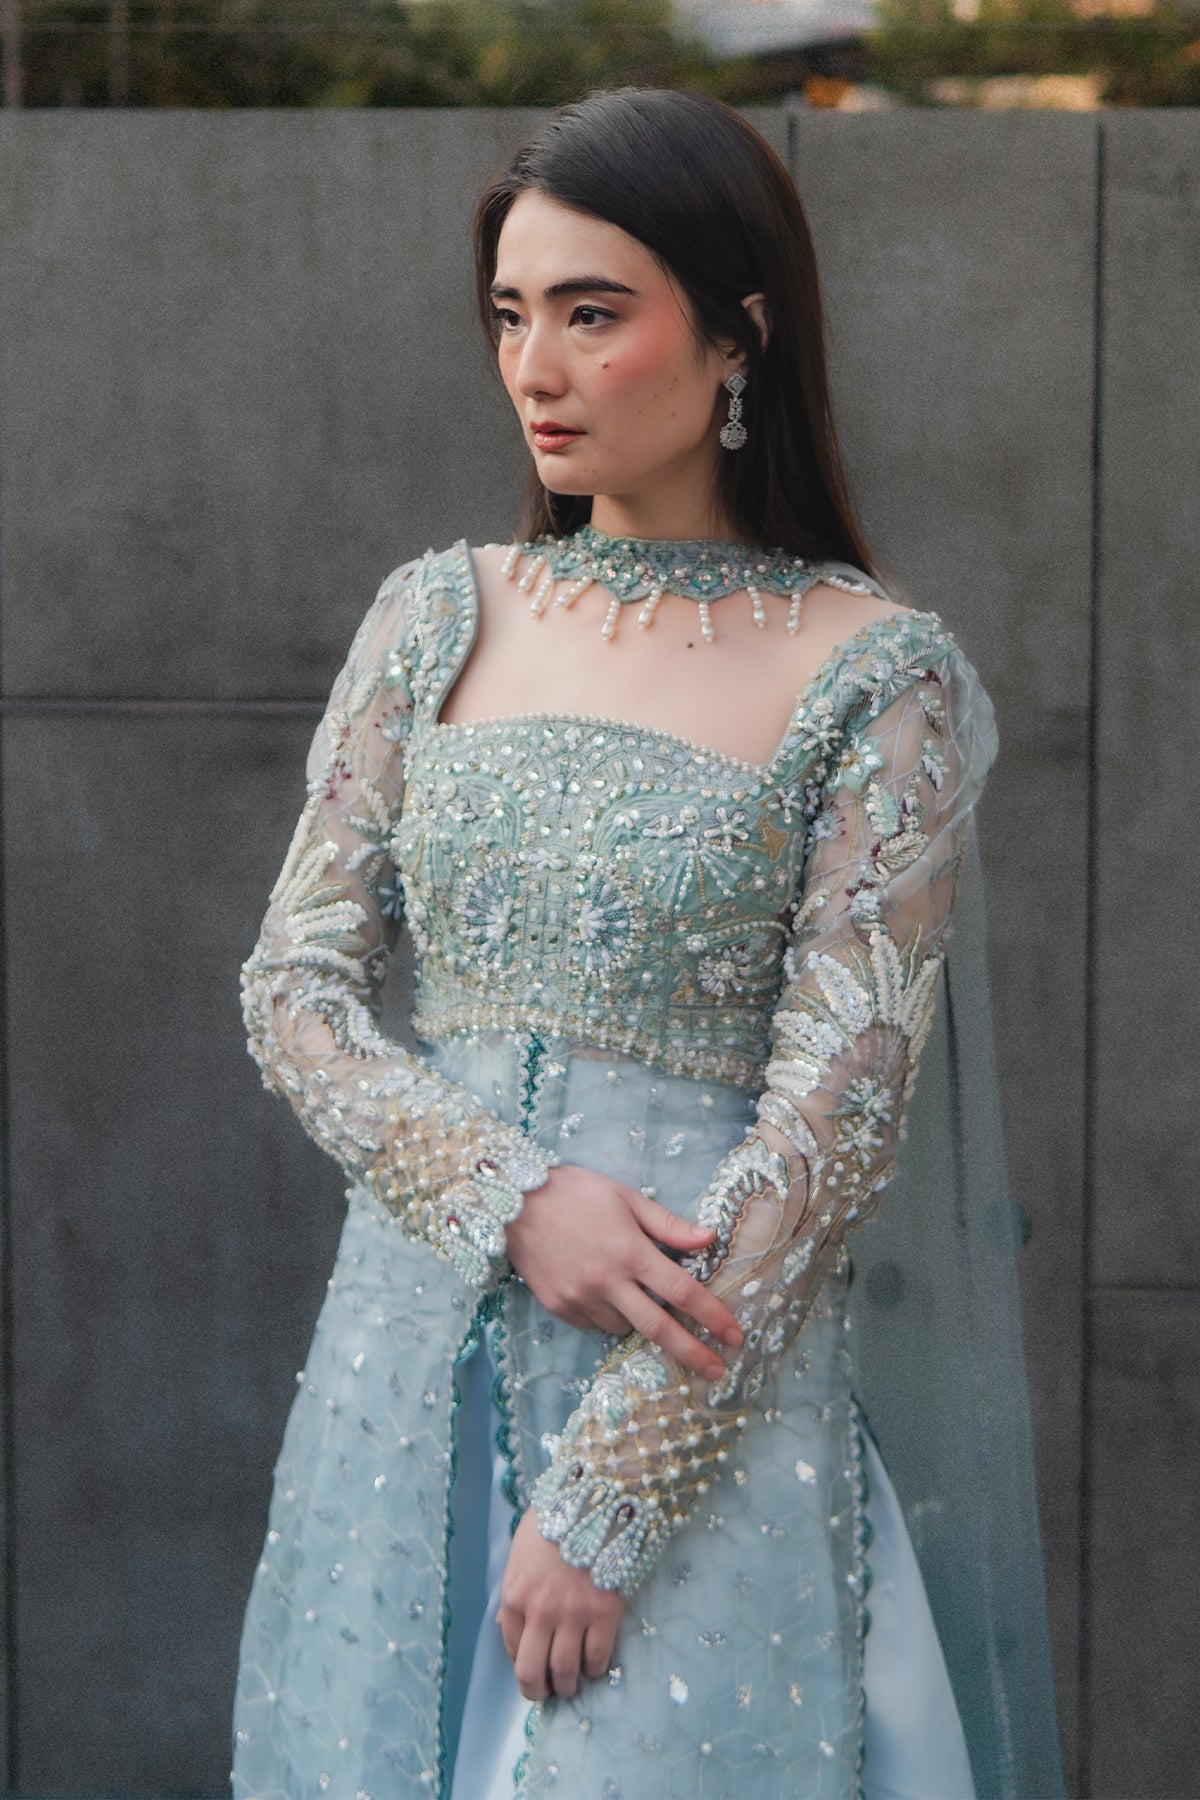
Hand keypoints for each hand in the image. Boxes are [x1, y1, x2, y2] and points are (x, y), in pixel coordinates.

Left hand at [499, 1507, 624, 1700]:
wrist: (595, 1500)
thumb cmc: (555, 1521)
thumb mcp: (521, 1550)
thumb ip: (516, 1588)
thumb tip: (509, 1624)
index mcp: (514, 1595)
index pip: (511, 1648)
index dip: (520, 1663)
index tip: (531, 1665)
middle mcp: (540, 1611)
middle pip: (531, 1671)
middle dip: (537, 1690)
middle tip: (546, 1692)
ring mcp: (573, 1614)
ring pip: (565, 1671)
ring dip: (567, 1685)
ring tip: (571, 1683)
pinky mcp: (604, 1613)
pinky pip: (598, 1657)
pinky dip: (595, 1668)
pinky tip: (594, 1663)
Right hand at [505, 1164, 741, 1380]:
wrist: (512, 1202)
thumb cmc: (575, 1193)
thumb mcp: (626, 1198)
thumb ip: (668, 1224)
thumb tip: (709, 1237)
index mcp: (630, 1252)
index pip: (682, 1292)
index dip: (713, 1316)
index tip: (735, 1335)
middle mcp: (607, 1281)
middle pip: (659, 1328)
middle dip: (693, 1353)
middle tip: (718, 1371)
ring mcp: (580, 1298)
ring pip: (624, 1328)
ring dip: (640, 1321)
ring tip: (630, 1292)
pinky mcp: (558, 1308)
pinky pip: (594, 1324)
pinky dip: (607, 1316)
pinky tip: (600, 1290)